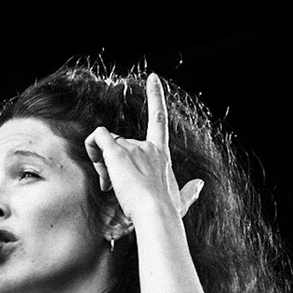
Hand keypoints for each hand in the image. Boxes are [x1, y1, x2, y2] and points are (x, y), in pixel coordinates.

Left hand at [83, 71, 203, 230]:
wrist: (156, 213)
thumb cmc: (167, 212)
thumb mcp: (181, 201)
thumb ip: (189, 192)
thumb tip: (200, 184)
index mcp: (162, 154)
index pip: (159, 120)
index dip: (156, 97)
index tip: (152, 78)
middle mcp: (148, 146)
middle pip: (121, 142)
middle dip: (114, 162)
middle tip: (114, 186)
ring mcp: (133, 147)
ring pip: (108, 146)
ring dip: (104, 164)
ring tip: (110, 186)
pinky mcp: (117, 153)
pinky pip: (97, 137)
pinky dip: (92, 146)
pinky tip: (98, 168)